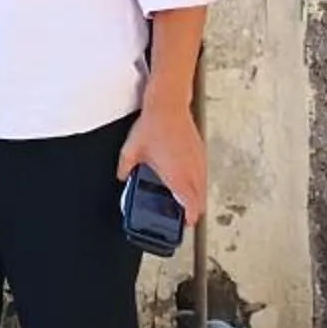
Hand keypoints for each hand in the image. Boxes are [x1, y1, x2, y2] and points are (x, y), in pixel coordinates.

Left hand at [119, 102, 207, 224]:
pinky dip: (197, 180)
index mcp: (177, 175)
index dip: (189, 218)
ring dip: (196, 195)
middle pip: (201, 200)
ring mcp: (199, 161)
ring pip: (203, 187)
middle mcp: (192, 170)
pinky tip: (185, 177)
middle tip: (183, 213)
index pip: (191, 205)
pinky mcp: (201, 151)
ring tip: (183, 197)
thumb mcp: (131, 150)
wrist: (169, 104)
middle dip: (193, 210)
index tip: (184, 223)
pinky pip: (203, 173)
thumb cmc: (153, 126)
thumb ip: (125, 168)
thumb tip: (123, 177)